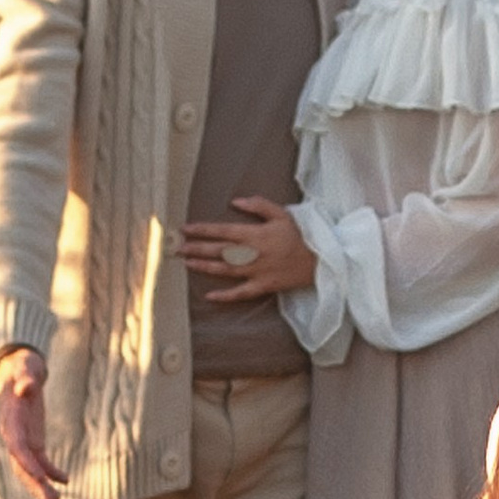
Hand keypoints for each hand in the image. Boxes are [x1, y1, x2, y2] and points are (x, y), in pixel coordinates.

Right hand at [0, 348, 63, 498]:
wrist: (17, 369)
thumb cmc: (21, 368)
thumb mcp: (25, 369)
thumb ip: (25, 380)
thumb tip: (27, 387)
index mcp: (10, 422)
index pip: (17, 447)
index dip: (27, 463)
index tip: (39, 477)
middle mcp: (14, 436)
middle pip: (22, 466)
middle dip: (35, 485)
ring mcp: (23, 440)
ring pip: (30, 469)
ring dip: (42, 485)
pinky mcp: (33, 440)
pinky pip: (42, 461)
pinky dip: (52, 472)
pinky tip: (66, 480)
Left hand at [178, 197, 316, 303]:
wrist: (321, 260)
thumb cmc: (301, 235)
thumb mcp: (282, 214)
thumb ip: (258, 205)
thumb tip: (235, 202)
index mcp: (256, 234)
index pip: (223, 231)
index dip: (203, 230)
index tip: (186, 229)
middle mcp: (253, 253)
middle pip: (219, 251)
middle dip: (197, 248)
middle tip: (177, 248)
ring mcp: (257, 272)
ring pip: (225, 270)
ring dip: (204, 267)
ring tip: (187, 264)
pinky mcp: (264, 286)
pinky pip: (241, 293)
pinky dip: (225, 296)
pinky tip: (209, 296)